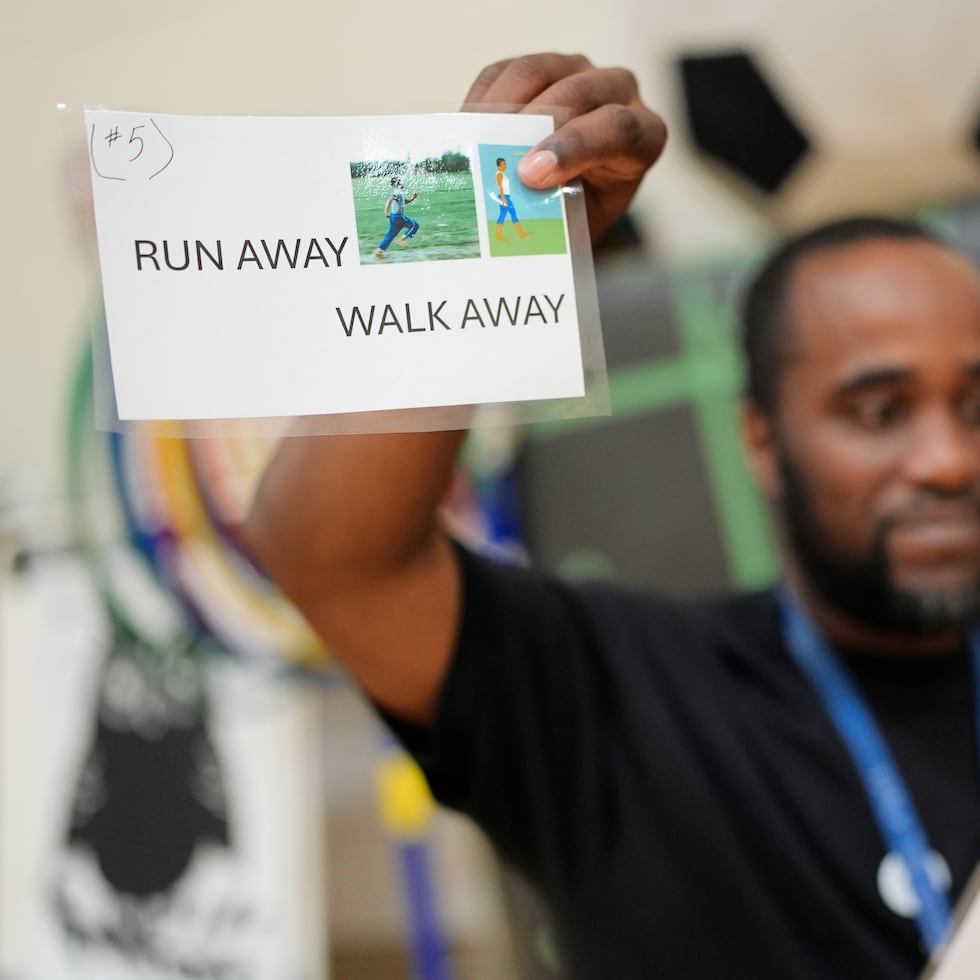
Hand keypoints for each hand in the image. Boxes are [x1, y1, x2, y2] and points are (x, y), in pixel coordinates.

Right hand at [463, 53, 666, 241]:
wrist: (579, 199)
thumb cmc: (583, 213)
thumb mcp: (582, 222)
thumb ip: (561, 213)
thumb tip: (516, 217)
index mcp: (644, 137)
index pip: (616, 129)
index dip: (572, 147)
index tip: (531, 174)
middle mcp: (620, 93)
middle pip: (576, 92)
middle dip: (531, 125)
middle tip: (492, 155)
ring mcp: (581, 72)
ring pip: (539, 71)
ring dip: (500, 107)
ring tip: (472, 142)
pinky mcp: (544, 68)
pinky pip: (508, 71)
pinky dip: (484, 98)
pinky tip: (468, 128)